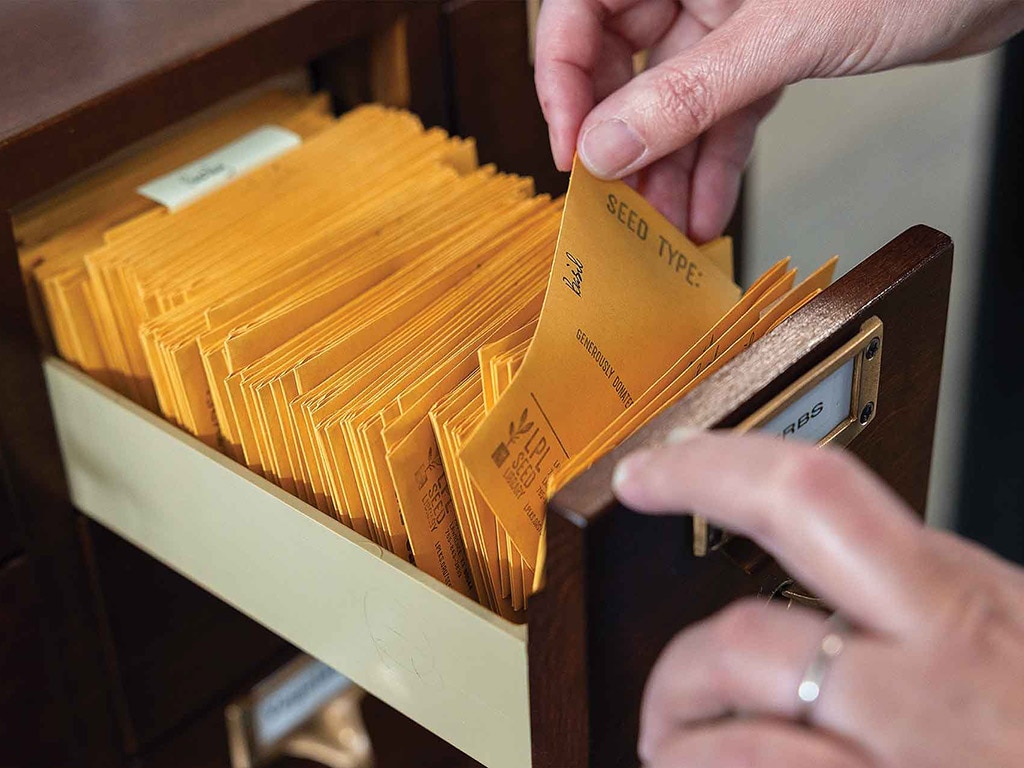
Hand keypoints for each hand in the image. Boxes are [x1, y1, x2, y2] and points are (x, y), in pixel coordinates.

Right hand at [535, 0, 1023, 239]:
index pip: (576, 13)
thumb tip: (608, 147)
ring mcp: (730, 16)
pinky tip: (705, 210)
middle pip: (617, 63)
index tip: (572, 150)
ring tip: (657, 226)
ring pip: (672, 99)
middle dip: (618, 139)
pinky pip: (723, 112)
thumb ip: (690, 93)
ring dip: (665, 167)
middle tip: (613, 200)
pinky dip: (715, 163)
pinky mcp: (768, 50)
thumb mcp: (783, 35)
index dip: (561, 84)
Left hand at [612, 431, 1023, 766]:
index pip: (812, 500)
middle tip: (641, 693)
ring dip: (684, 744)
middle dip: (673, 650)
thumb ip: (940, 599)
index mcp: (961, 607)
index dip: (711, 470)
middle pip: (747, 638)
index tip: (651, 469)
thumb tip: (850, 570)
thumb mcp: (1020, 630)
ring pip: (737, 745)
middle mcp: (929, 689)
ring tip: (673, 742)